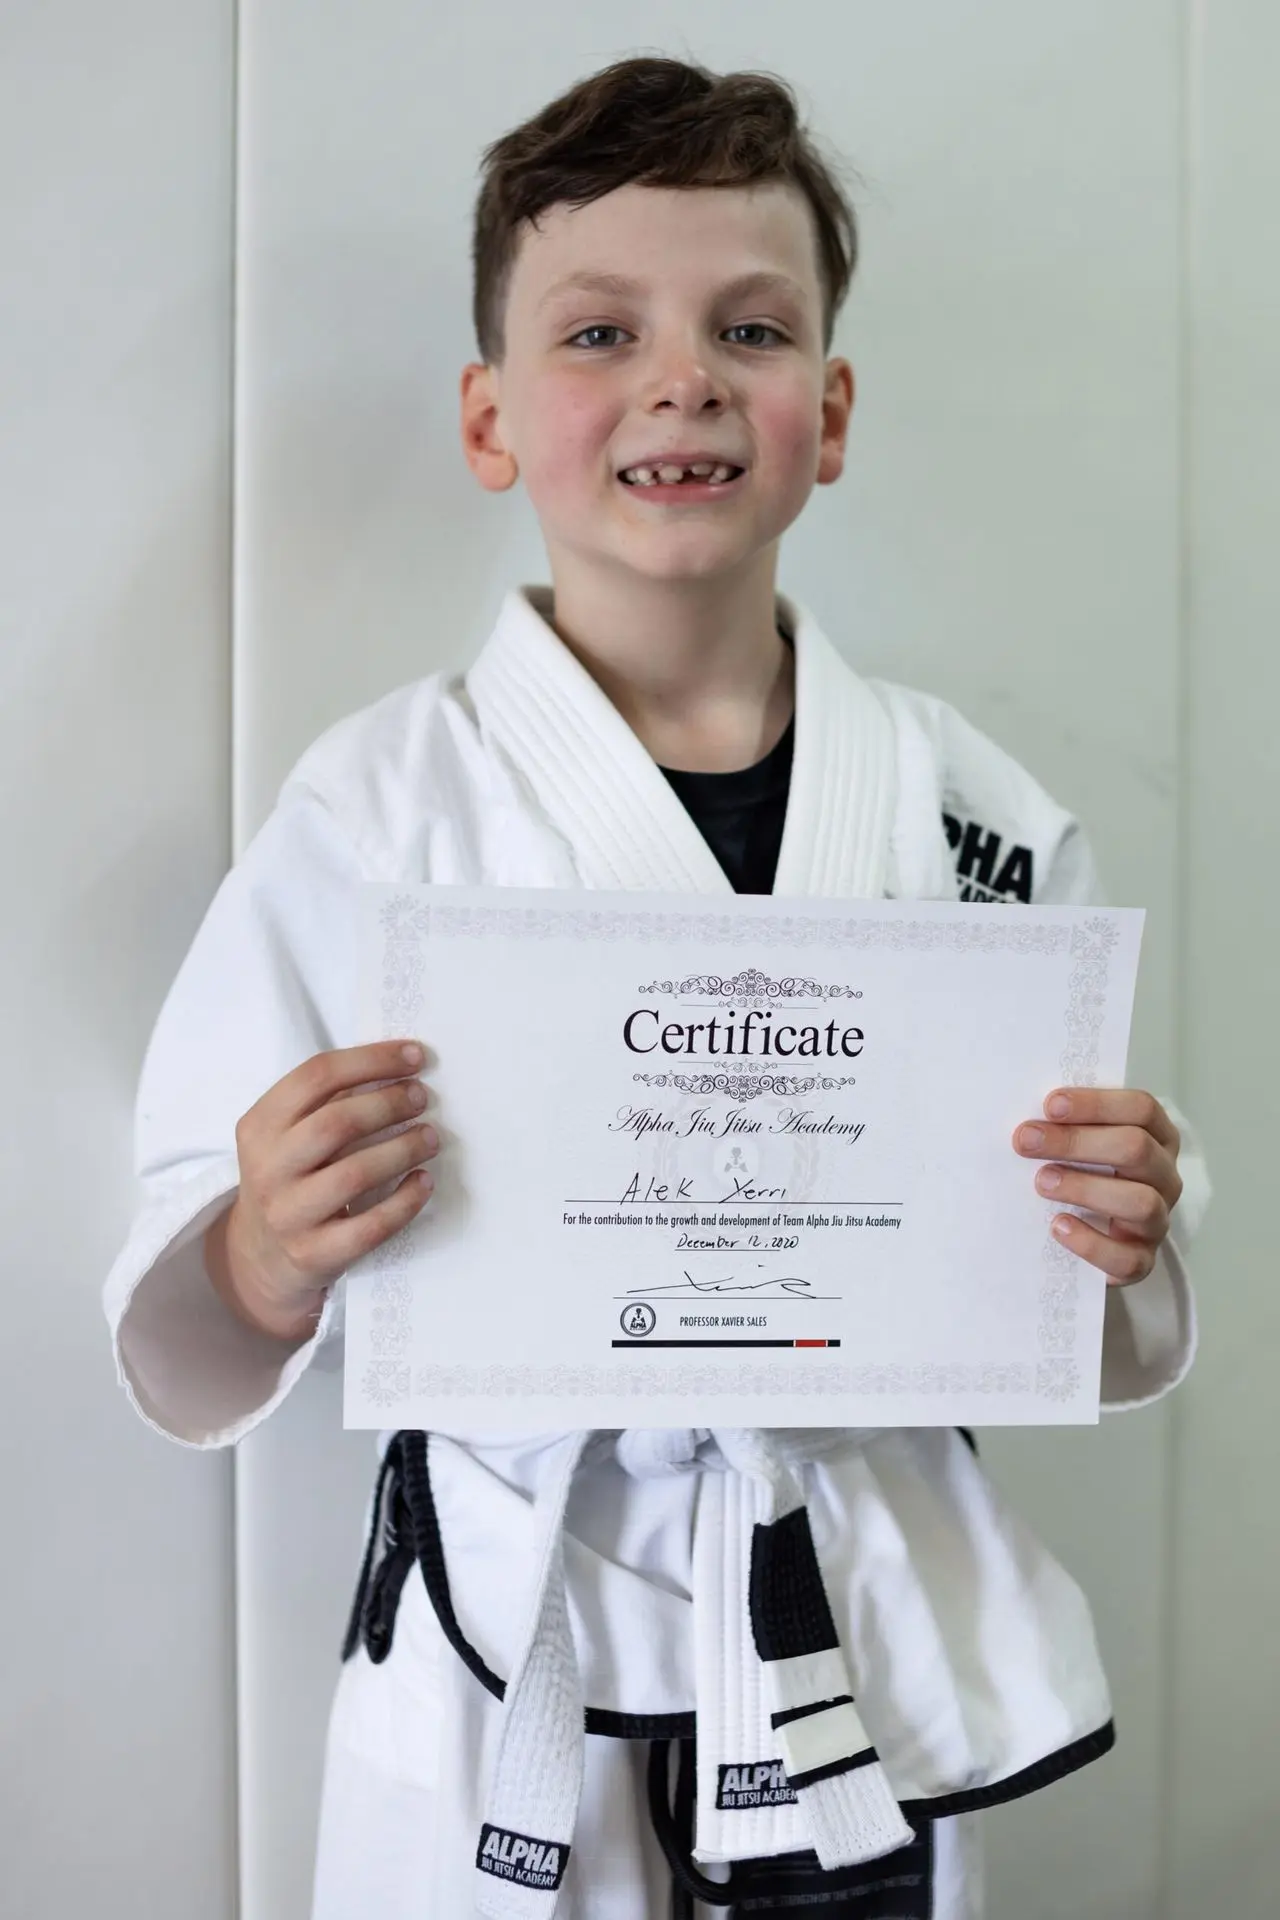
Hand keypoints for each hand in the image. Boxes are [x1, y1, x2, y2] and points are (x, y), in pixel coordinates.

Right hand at [203, 1040, 438, 1342]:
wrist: (259, 1257)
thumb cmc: (289, 1179)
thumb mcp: (286, 1137)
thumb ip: (327, 1103)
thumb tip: (399, 1068)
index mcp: (260, 1126)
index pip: (315, 1076)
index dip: (370, 1060)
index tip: (415, 1056)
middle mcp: (268, 1169)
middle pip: (336, 1124)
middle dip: (388, 1104)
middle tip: (422, 1098)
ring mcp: (289, 1215)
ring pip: (354, 1175)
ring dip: (403, 1149)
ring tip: (431, 1137)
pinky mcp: (315, 1254)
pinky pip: (370, 1226)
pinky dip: (405, 1201)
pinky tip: (424, 1182)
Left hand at [1013, 1089, 1182, 1286]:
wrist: (1092, 1236)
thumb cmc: (1084, 1173)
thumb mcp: (1081, 1142)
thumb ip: (1065, 1125)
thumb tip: (1029, 1118)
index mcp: (1157, 1137)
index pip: (1142, 1109)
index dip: (1097, 1104)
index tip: (1050, 1105)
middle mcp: (1164, 1176)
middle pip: (1136, 1149)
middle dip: (1076, 1141)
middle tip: (1027, 1140)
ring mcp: (1157, 1220)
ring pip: (1139, 1201)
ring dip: (1086, 1188)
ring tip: (1042, 1182)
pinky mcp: (1141, 1260)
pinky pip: (1127, 1258)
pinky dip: (1090, 1243)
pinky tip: (1058, 1226)